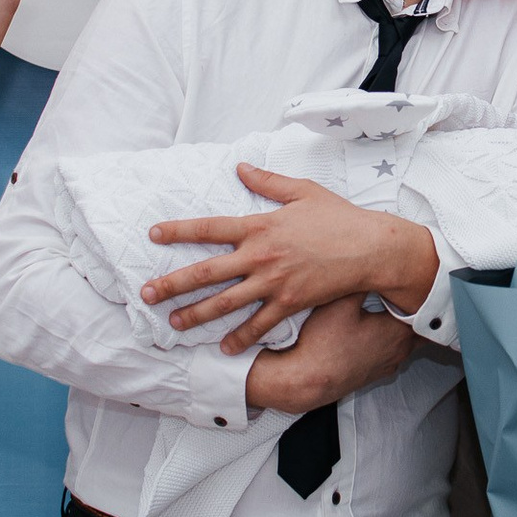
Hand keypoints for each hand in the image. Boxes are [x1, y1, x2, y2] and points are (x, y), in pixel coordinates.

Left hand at [142, 164, 438, 354]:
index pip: (209, 228)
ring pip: (226, 302)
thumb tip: (241, 167)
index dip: (179, 231)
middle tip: (146, 293)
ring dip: (196, 314)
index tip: (153, 235)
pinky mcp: (290, 303)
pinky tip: (223, 348)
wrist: (371, 247)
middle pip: (207, 272)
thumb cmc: (339, 216)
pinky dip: (240, 338)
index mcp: (260, 226)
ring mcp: (274, 282)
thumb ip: (268, 181)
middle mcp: (260, 255)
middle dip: (173, 283)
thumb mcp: (303, 191)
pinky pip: (259, 324)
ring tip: (173, 323)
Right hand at [244, 294, 417, 413]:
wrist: (307, 380)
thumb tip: (371, 265)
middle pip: (421, 325)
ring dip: (403, 326)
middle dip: (416, 308)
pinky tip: (374, 331)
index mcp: (398, 331)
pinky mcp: (375, 373)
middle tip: (409, 292)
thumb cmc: (323, 344)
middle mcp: (400, 350)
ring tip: (392, 309)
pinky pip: (393, 352)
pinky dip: (391, 340)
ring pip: (408, 340)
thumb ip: (361, 281)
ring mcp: (389, 363)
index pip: (425, 307)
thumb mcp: (341, 302)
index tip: (417, 279)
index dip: (420, 291)